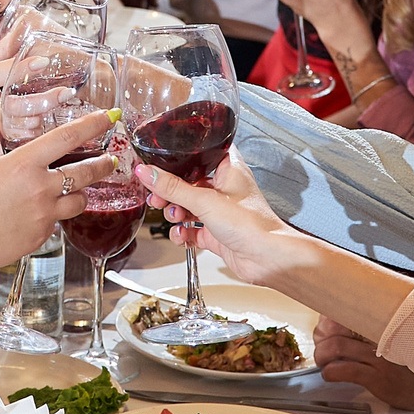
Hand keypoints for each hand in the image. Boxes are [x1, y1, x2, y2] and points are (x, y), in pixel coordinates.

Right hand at [0, 106, 119, 295]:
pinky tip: (43, 209)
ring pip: (79, 201)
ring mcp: (44, 215)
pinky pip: (58, 221)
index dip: (91, 124)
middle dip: (102, 164)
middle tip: (109, 159)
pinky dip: (56, 213)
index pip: (67, 138)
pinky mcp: (41, 236)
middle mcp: (40, 189)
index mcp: (23, 165)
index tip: (106, 118)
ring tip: (76, 187)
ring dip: (81, 192)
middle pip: (86, 173)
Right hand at [128, 152, 309, 288]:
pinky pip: (191, 230)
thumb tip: (147, 172)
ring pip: (187, 207)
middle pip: (188, 184)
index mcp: (228, 169)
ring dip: (176, 213)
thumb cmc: (252, 224)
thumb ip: (172, 187)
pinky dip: (183, 233)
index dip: (179, 160)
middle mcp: (224, 188)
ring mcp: (220, 212)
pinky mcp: (216, 233)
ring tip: (175, 217)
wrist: (267, 259)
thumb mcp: (204, 201)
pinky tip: (182, 235)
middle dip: (170, 192)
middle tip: (158, 197)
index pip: (199, 155)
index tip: (159, 165)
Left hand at [313, 317, 413, 413]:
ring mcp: (380, 356)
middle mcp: (380, 335)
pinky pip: (347, 370)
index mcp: (380, 324)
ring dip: (323, 357)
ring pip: (337, 346)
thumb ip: (368, 335)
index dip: (325, 323)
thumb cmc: (410, 368)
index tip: (322, 333)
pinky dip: (331, 372)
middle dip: (320, 342)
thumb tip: (333, 331)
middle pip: (334, 328)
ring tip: (325, 364)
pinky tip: (331, 375)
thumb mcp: (391, 344)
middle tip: (322, 353)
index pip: (343, 313)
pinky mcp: (381, 376)